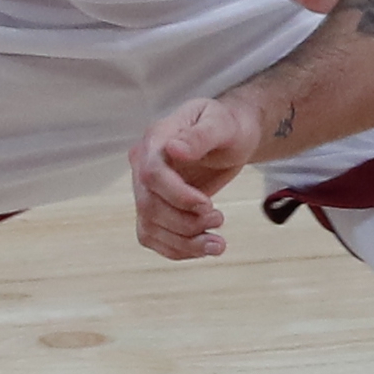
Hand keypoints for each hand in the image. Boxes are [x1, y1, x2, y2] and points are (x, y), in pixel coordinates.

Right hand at [133, 93, 268, 258]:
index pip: (151, 174)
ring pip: (150, 227)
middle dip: (185, 223)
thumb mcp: (222, 124)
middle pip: (149, 206)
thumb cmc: (227, 125)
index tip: (208, 204)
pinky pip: (155, 237)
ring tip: (218, 244)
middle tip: (220, 219)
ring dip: (184, 243)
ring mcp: (146, 189)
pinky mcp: (155, 208)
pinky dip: (179, 249)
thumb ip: (199, 137)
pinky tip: (204, 248)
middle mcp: (143, 164)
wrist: (230, 137)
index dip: (177, 196)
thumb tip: (174, 150)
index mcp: (155, 138)